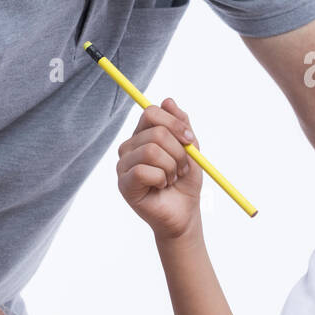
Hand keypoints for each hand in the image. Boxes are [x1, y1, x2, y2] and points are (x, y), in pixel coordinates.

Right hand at [116, 99, 201, 239]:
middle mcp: (130, 146)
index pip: (152, 112)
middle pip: (156, 132)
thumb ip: (181, 125)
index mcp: (143, 134)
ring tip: (172, 178)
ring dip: (171, 167)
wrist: (184, 213)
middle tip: (182, 168)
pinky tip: (161, 187)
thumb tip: (168, 100)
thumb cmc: (185, 182)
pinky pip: (144, 171)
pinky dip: (161, 179)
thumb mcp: (190, 150)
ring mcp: (124, 165)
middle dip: (179, 152)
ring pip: (151, 150)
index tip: (190, 139)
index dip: (175, 124)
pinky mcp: (124, 184)